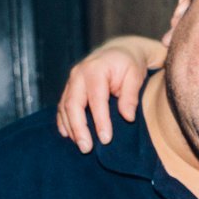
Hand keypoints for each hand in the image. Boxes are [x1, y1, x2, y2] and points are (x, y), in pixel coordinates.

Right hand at [56, 38, 158, 152]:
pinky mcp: (69, 87)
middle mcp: (79, 74)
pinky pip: (62, 106)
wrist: (119, 50)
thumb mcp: (135, 76)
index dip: (100, 121)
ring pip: (65, 107)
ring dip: (71, 128)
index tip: (106, 139)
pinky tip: (68, 135)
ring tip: (81, 146)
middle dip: (79, 128)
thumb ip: (131, 96)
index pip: (96, 100)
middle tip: (86, 148)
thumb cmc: (129, 64)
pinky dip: (64, 121)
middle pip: (73, 104)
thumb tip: (127, 117)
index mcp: (95, 70)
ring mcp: (72, 81)